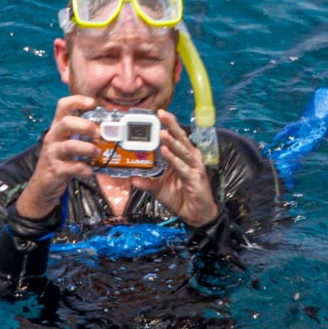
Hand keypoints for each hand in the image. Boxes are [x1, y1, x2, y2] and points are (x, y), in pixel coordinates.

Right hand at [14, 94, 100, 219]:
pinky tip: (90, 172)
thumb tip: (105, 127)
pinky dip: (85, 169)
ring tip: (97, 153)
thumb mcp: (67, 143)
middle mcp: (53, 137)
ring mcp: (53, 154)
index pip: (62, 106)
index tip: (92, 103)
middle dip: (85, 126)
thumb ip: (80, 133)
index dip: (77, 101)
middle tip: (98, 133)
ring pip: (69, 146)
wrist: (43, 185)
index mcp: (57, 127)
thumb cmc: (60, 161)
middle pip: (65, 122)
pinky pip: (72, 167)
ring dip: (88, 148)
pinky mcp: (56, 170)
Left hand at [142, 110, 219, 229]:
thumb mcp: (159, 189)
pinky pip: (182, 167)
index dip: (169, 125)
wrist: (195, 215)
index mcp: (182, 158)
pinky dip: (174, 159)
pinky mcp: (195, 178)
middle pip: (181, 138)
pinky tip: (165, 152)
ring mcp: (194, 168)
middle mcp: (190, 159)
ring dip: (172, 141)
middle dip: (171, 125)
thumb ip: (147, 183)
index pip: (176, 138)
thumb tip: (132, 179)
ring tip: (162, 132)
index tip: (158, 114)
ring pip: (182, 150)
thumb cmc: (181, 198)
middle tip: (161, 113)